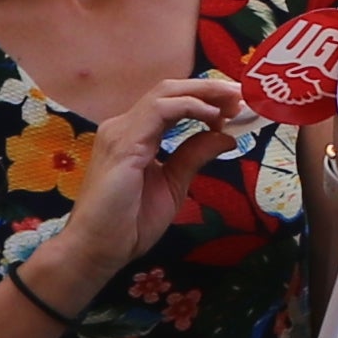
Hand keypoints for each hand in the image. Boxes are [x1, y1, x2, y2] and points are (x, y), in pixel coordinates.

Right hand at [39, 76, 240, 305]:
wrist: (97, 249)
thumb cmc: (128, 224)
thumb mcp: (172, 184)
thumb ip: (193, 157)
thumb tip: (225, 137)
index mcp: (134, 135)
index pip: (171, 102)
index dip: (205, 98)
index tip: (236, 105)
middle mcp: (124, 125)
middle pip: (170, 90)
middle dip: (209, 88)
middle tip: (240, 95)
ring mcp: (121, 131)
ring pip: (166, 93)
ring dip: (204, 93)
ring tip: (233, 101)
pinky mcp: (124, 143)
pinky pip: (160, 111)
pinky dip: (190, 107)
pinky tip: (212, 116)